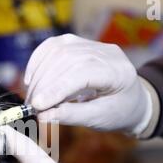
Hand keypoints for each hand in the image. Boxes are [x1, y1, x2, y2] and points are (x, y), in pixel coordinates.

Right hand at [25, 34, 152, 135]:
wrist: (130, 101)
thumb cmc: (118, 112)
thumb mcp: (99, 119)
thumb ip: (72, 115)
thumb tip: (42, 115)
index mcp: (119, 71)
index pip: (83, 72)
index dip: (57, 88)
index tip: (37, 105)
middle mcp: (108, 52)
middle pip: (68, 59)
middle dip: (45, 83)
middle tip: (31, 105)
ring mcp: (93, 44)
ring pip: (59, 50)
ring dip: (39, 73)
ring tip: (32, 96)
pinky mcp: (80, 43)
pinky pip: (54, 45)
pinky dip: (39, 60)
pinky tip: (31, 78)